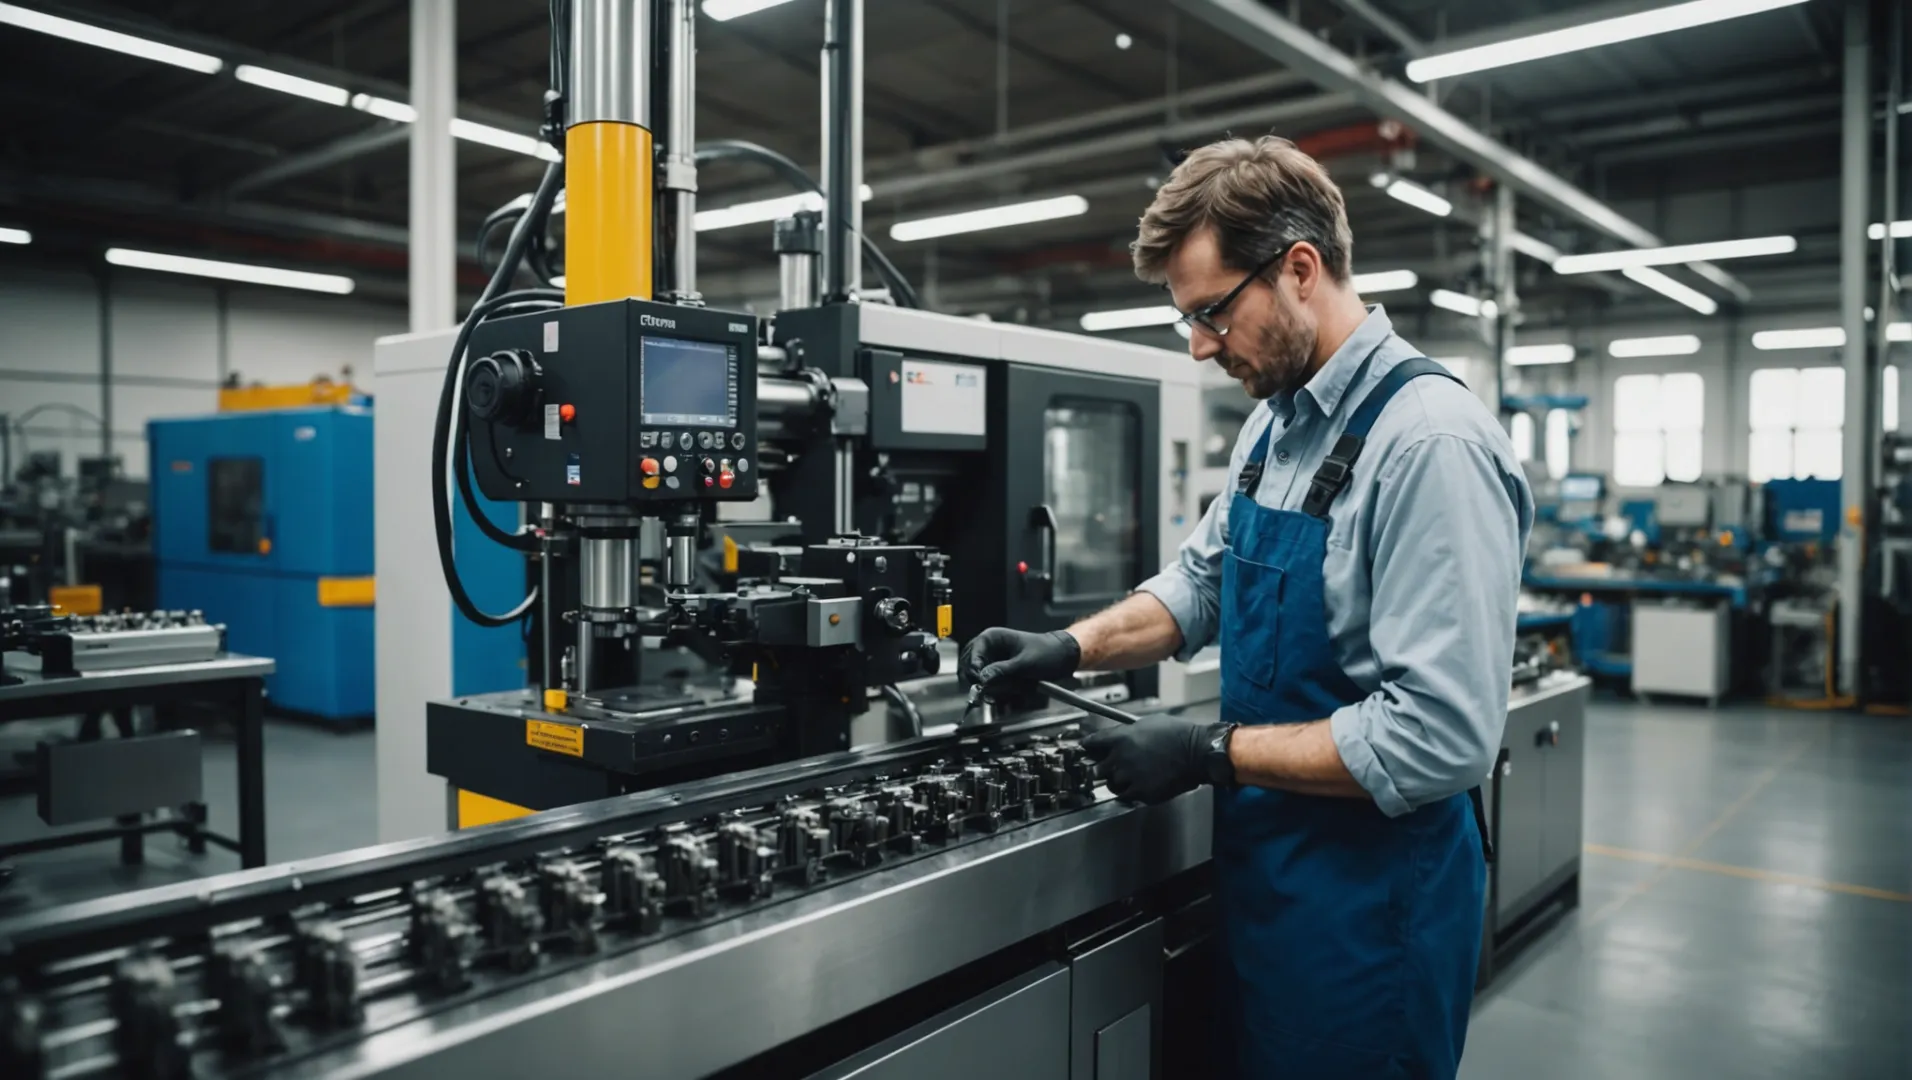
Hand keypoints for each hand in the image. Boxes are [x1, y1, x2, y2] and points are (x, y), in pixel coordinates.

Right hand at [959, 628, 1080, 694]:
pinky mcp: (998, 674)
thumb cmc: (1046, 651)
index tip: (981, 682)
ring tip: (1014, 687)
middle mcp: (988, 649)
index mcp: (991, 638)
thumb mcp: (1025, 662)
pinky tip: (1012, 692)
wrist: (1061, 657)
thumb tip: (983, 678)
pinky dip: (999, 692)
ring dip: (995, 688)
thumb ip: (1003, 670)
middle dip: (984, 681)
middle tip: (996, 689)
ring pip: (980, 681)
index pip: (972, 653)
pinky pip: (990, 686)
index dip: (975, 668)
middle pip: (971, 668)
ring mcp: (992, 662)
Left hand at [1080, 716, 1227, 803]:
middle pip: (1098, 768)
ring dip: (1117, 782)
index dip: (1088, 745)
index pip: (1094, 742)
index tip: (1085, 747)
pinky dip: (1130, 792)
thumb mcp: (1150, 723)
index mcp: (1122, 738)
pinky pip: (1127, 796)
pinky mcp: (1141, 792)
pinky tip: (1140, 786)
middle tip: (1108, 769)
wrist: (1196, 753)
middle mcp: (1121, 758)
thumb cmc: (1178, 734)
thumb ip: (1130, 732)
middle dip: (1102, 768)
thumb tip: (1122, 737)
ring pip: (1112, 784)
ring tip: (1129, 778)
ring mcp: (1130, 777)